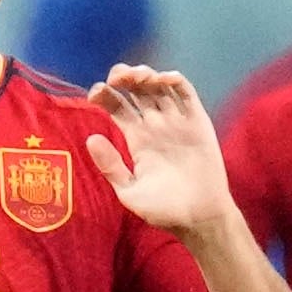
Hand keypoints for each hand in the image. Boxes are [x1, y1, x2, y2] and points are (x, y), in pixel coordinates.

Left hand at [85, 66, 237, 234]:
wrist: (200, 217)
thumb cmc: (165, 210)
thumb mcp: (129, 192)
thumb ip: (111, 167)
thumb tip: (91, 138)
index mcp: (136, 138)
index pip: (116, 106)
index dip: (104, 94)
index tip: (96, 93)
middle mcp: (154, 125)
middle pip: (135, 89)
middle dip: (123, 76)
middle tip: (117, 79)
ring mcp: (176, 121)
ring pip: (158, 86)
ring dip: (146, 74)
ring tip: (138, 78)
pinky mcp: (197, 121)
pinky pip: (186, 93)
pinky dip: (175, 80)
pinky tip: (164, 79)